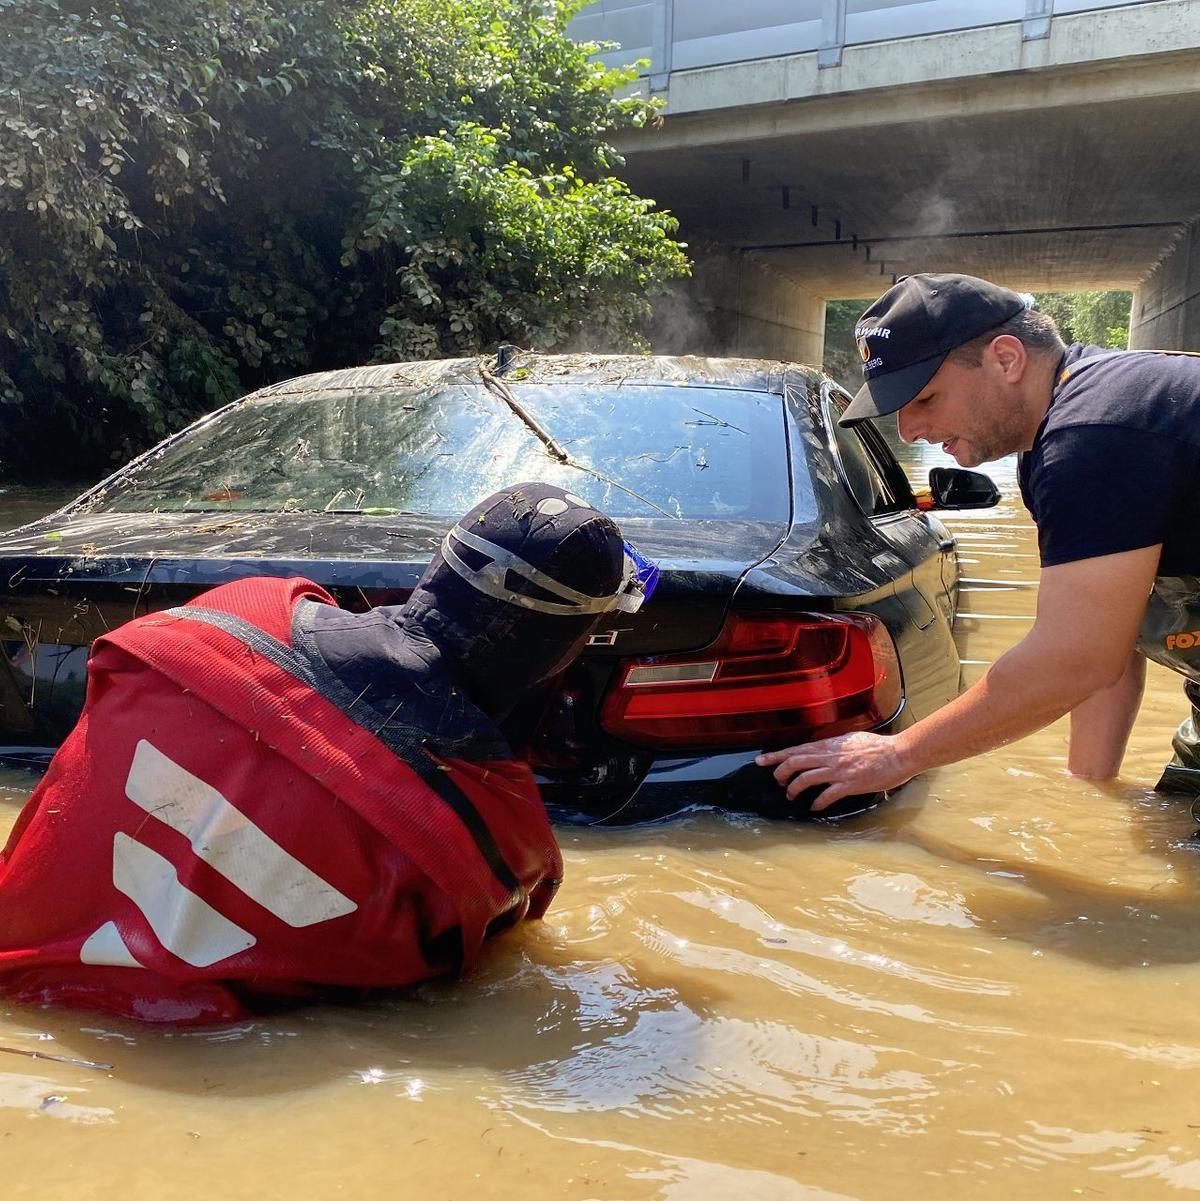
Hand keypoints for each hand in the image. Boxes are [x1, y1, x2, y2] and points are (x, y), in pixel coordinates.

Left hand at [756, 732, 915, 810]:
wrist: (899, 754)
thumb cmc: (878, 747)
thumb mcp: (850, 739)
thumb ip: (834, 745)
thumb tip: (822, 749)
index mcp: (830, 744)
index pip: (796, 749)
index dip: (776, 756)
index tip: (761, 760)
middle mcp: (830, 756)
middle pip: (795, 762)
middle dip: (781, 772)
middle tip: (777, 781)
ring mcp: (839, 770)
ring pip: (806, 778)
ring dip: (795, 788)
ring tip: (791, 795)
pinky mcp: (850, 784)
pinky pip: (826, 795)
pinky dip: (817, 802)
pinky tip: (814, 807)